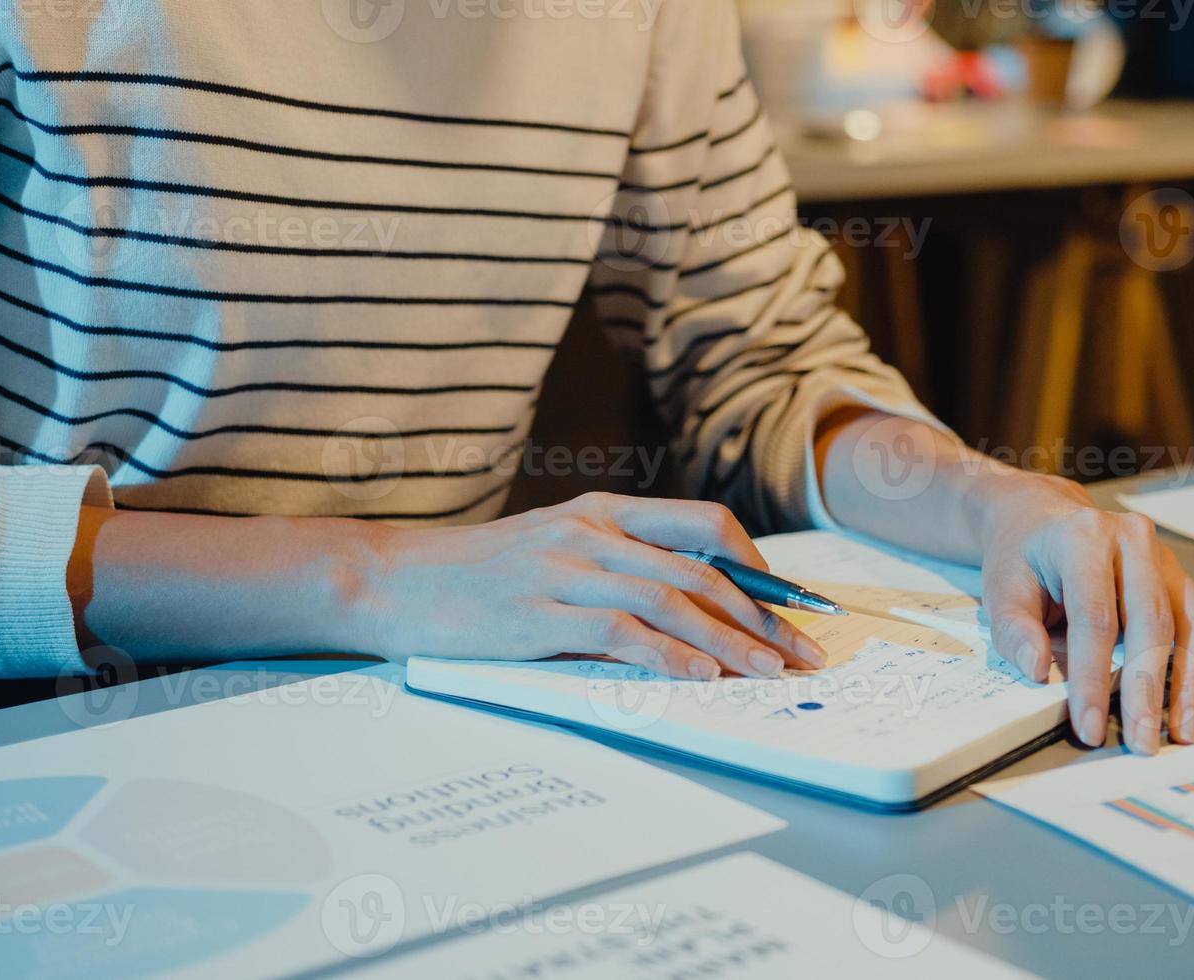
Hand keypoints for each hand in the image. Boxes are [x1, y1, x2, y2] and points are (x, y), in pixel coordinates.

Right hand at [360, 493, 825, 676]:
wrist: (390, 578)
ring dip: (731, 641)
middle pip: (703, 570)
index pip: (705, 525)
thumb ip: (617, 563)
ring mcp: (566, 571)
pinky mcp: (539, 613)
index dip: (759, 567)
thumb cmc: (475, 574)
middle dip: (764, 616)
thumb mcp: (554, 548)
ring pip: (674, 600)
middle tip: (803, 651)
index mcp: (603, 512)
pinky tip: (700, 676)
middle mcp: (593, 534)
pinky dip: (670, 654)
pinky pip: (621, 632)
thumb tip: (690, 604)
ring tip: (768, 672)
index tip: (796, 605)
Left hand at [974, 475, 1193, 754]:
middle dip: (1148, 689)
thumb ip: (1015, 630)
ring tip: (1185, 733)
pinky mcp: (1185, 584)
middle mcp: (1134, 542)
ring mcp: (1167, 562)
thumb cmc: (1024, 558)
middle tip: (1143, 741)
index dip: (1094, 677)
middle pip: (1151, 622)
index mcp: (1085, 538)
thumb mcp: (1000, 586)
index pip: (1095, 616)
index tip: (1090, 726)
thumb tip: (1038, 671)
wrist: (1044, 518)